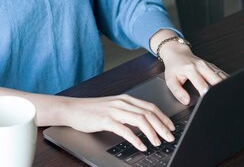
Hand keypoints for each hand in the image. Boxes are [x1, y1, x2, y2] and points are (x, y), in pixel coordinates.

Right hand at [60, 95, 175, 150]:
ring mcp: (114, 110)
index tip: (170, 127)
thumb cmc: (91, 110)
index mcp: (126, 99)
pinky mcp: (106, 120)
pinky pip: (125, 130)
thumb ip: (127, 112)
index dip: (163, 117)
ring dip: (151, 132)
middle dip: (162, 126)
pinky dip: (135, 138)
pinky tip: (140, 145)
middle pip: (148, 113)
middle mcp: (122, 102)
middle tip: (169, 137)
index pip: (150, 106)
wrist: (72, 109)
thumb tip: (143, 122)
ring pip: (140, 120)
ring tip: (157, 142)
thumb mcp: (113, 107)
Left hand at [160, 43, 227, 104]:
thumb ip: (177, 92)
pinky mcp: (212, 66)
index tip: (209, 100)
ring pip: (221, 76)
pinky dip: (226, 81)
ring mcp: (208, 65)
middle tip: (222, 99)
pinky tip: (227, 87)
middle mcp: (201, 66)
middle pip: (216, 79)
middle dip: (220, 90)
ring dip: (225, 85)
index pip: (202, 84)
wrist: (177, 53)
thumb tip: (186, 101)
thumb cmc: (174, 67)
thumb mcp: (170, 80)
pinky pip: (222, 73)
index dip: (206, 93)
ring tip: (226, 94)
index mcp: (191, 70)